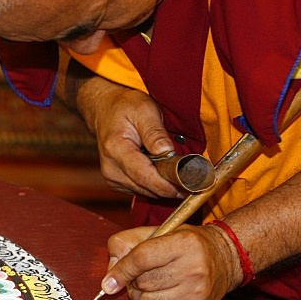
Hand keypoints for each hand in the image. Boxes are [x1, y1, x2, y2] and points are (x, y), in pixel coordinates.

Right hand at [78, 78, 183, 198]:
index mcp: (116, 149)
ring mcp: (111, 177)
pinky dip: (155, 184)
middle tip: (196, 179)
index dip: (170, 185)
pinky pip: (141, 190)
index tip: (193, 185)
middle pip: (147, 188)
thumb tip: (167, 153)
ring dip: (164, 186)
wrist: (105, 109)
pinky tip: (162, 171)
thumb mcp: (144, 110)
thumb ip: (155, 133)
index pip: (145, 176)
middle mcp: (110, 168)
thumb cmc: (125, 107)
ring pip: (146, 192)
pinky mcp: (116, 182)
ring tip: (180, 173)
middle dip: (172, 186)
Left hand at [100, 224, 243, 299]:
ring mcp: (197, 292)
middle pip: (143, 282)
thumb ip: (128, 243)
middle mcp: (194, 268)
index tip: (106, 283)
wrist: (226, 258)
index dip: (121, 271)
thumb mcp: (158, 230)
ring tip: (149, 281)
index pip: (142, 259)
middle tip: (139, 272)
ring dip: (140, 293)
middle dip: (133, 279)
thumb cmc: (185, 242)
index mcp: (183, 243)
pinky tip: (163, 290)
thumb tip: (110, 271)